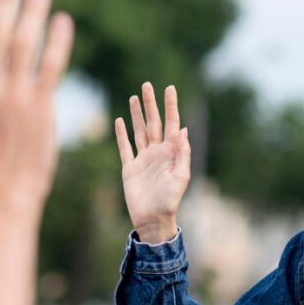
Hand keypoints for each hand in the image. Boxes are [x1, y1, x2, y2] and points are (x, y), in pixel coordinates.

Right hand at [114, 82, 190, 243]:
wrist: (153, 219)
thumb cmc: (170, 201)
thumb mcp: (181, 177)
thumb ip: (182, 153)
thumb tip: (183, 130)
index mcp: (171, 152)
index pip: (171, 123)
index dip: (170, 106)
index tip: (169, 88)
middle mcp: (157, 152)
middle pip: (153, 122)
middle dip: (151, 104)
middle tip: (147, 85)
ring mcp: (143, 159)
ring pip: (139, 131)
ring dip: (136, 115)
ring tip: (134, 98)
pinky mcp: (130, 168)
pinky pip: (125, 147)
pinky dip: (121, 134)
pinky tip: (120, 121)